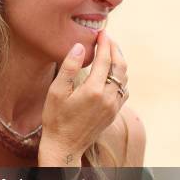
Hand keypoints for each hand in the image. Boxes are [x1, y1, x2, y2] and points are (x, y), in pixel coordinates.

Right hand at [39, 31, 128, 163]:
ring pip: (124, 78)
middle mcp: (108, 97)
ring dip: (119, 62)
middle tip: (107, 38)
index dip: (105, 43)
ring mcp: (113, 106)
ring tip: (110, 51)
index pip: (105, 59)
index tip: (102, 32)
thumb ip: (69, 67)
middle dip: (115, 49)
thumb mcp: (56, 92)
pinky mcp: (114, 113)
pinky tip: (112, 74)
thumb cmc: (55, 119)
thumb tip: (79, 47)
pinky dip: (120, 77)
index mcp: (93, 90)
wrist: (64, 146)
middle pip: (120, 65)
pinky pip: (123, 90)